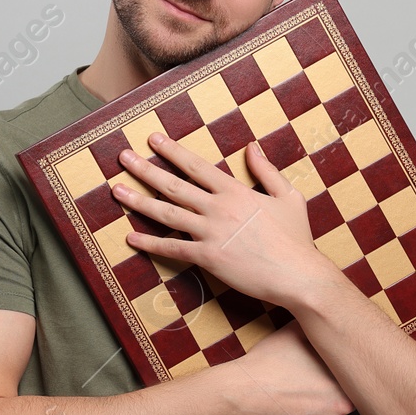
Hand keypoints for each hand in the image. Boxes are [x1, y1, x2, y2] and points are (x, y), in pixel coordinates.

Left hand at [112, 133, 330, 307]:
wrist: (299, 274)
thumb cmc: (296, 237)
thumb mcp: (288, 196)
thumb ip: (266, 171)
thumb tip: (252, 147)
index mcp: (236, 191)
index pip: (196, 166)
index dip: (172, 151)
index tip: (153, 140)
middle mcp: (218, 208)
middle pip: (174, 185)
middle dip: (145, 169)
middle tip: (123, 157)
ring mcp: (211, 232)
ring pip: (167, 213)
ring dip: (139, 201)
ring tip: (116, 190)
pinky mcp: (208, 257)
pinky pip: (172, 248)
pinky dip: (150, 243)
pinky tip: (131, 237)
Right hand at [211, 321, 353, 414]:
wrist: (242, 395)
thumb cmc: (268, 365)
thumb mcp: (294, 333)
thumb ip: (316, 329)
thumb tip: (325, 319)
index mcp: (341, 384)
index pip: (351, 380)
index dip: (336, 374)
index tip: (324, 370)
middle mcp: (339, 411)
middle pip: (340, 400)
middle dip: (326, 392)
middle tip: (306, 382)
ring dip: (315, 409)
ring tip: (293, 394)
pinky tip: (287, 408)